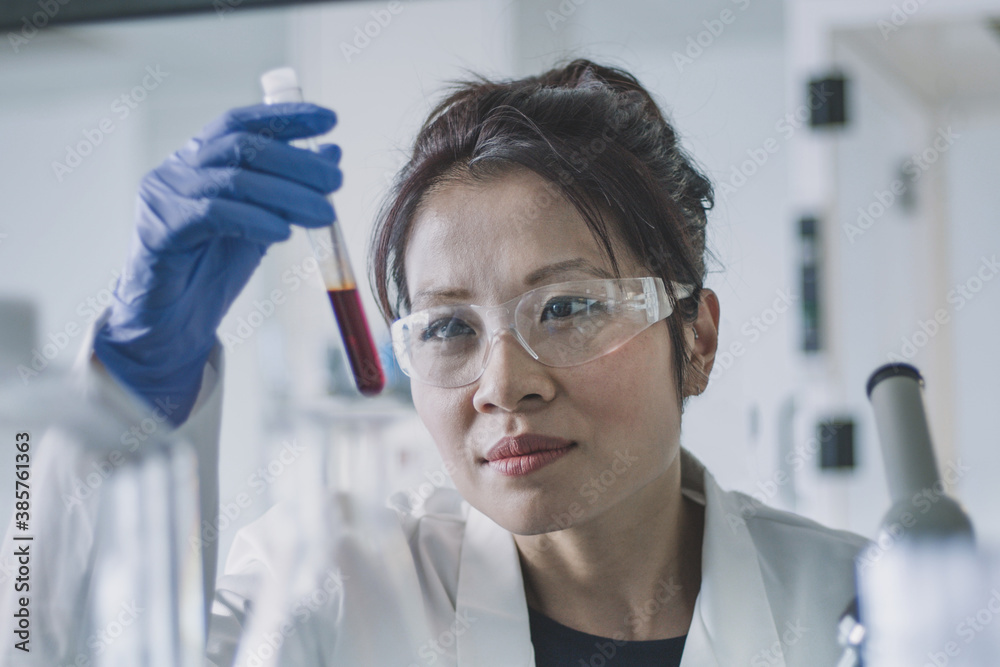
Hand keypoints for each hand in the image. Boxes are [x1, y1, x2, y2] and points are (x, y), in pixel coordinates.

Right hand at [94, 102, 341, 425]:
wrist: (171, 320)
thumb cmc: (212, 267)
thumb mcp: (261, 221)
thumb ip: (290, 188)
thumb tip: (332, 154)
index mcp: (200, 159)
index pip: (243, 123)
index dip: (286, 116)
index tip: (330, 120)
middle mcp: (178, 169)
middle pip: (243, 147)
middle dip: (297, 161)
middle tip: (336, 180)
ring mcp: (164, 197)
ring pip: (232, 180)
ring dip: (287, 194)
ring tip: (325, 213)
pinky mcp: (160, 230)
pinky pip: (213, 215)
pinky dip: (254, 220)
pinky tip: (284, 232)